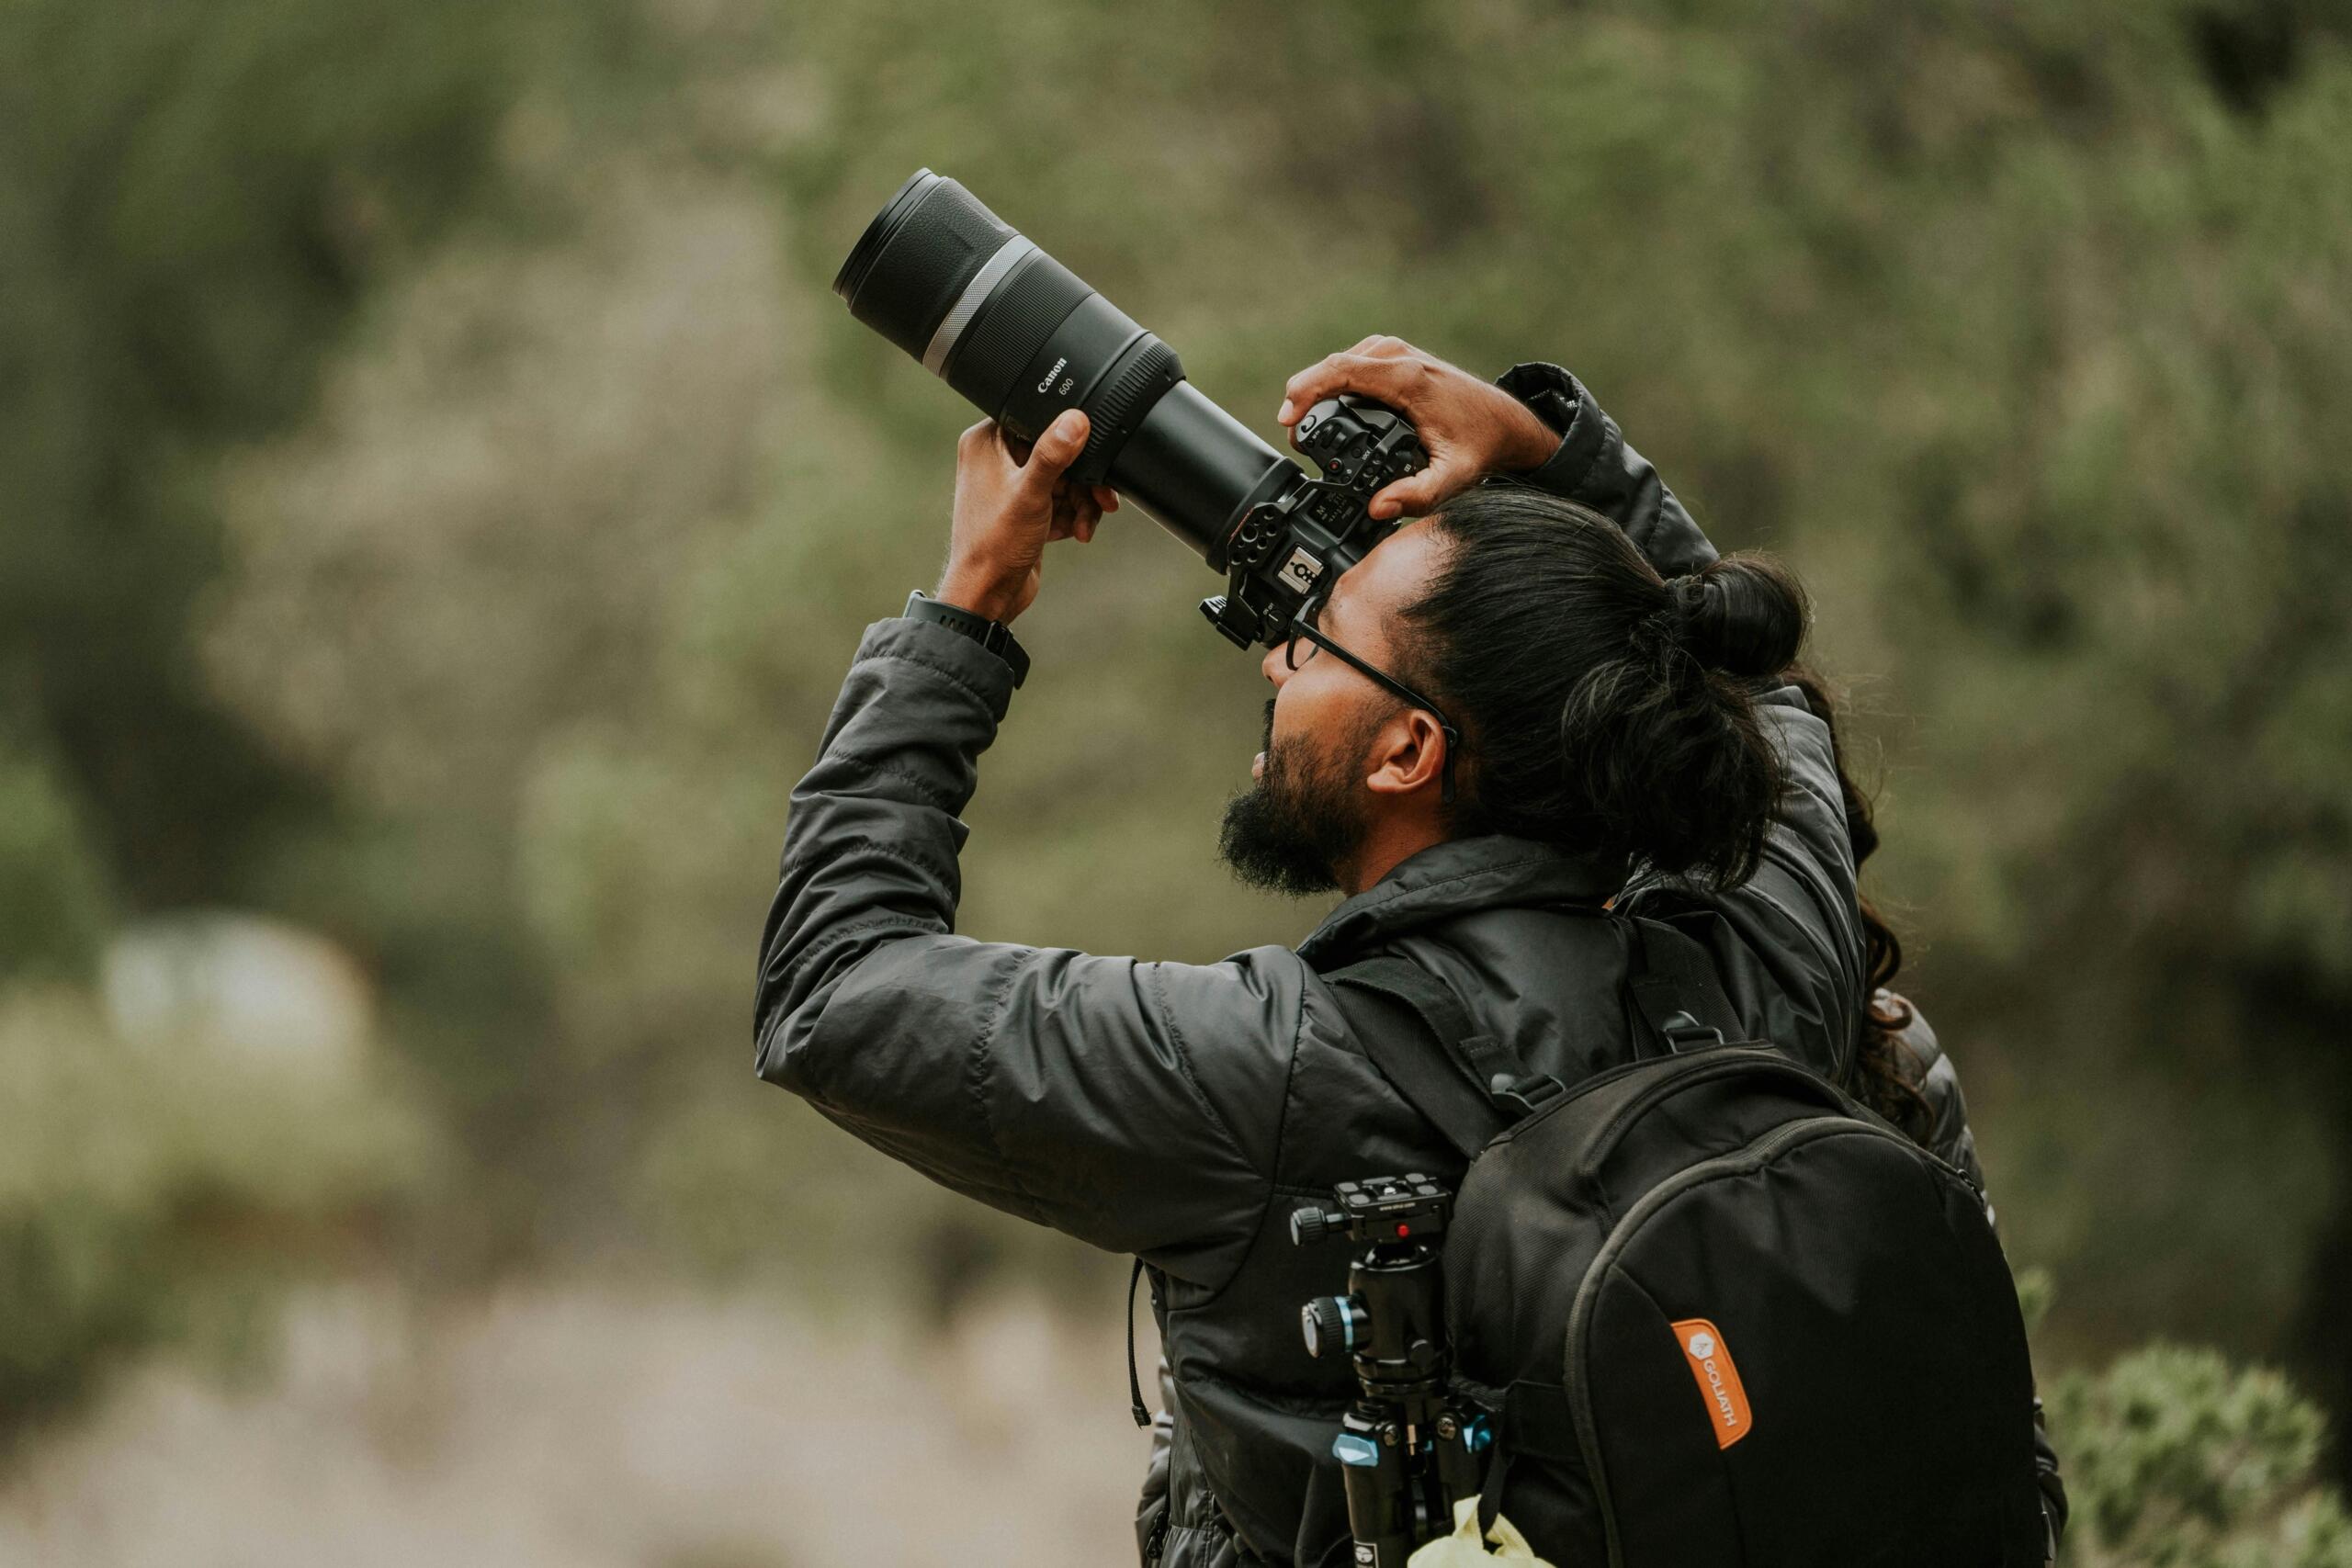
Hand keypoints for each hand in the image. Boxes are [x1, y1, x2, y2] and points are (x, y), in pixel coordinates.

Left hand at [937, 411, 1118, 623]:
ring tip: (1086, 523)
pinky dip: (1073, 515)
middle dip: (1082, 480)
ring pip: (1064, 478)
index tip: (1088, 453)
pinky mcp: (1025, 508)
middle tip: (1099, 497)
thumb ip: (1054, 455)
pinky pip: (1060, 500)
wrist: (989, 594)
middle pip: (1057, 452)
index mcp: (986, 442)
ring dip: (1081, 502)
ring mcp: (1011, 484)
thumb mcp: (1030, 494)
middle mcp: (996, 458)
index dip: (1066, 436)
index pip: (1035, 419)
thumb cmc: (994, 545)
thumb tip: (1076, 419)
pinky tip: (1076, 532)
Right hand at [1276, 336, 1561, 520]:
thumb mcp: (1453, 479)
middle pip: (1334, 364)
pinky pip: (1354, 363)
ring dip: (1317, 388)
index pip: (1343, 371)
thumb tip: (1377, 509)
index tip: (1287, 418)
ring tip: (1304, 424)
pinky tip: (1326, 406)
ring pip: (1341, 362)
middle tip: (1293, 434)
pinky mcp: (1395, 357)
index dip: (1307, 390)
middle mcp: (1400, 358)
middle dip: (1304, 396)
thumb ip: (1416, 497)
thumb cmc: (1480, 445)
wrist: (1504, 423)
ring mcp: (1397, 353)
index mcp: (1408, 379)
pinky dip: (1334, 383)